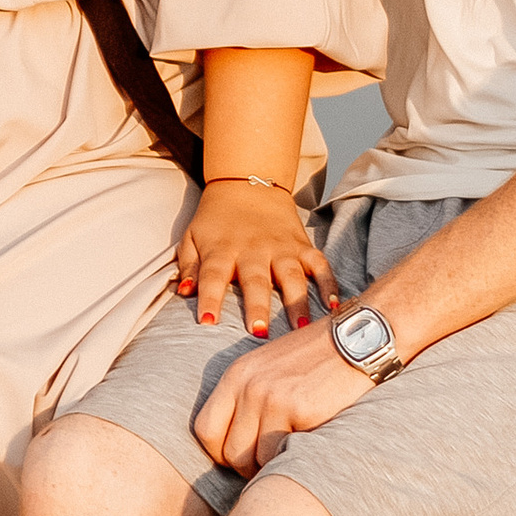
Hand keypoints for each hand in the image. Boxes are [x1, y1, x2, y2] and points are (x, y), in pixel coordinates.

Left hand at [177, 185, 335, 336]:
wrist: (247, 183)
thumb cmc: (216, 219)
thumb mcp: (192, 236)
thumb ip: (188, 266)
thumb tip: (183, 292)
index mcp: (222, 250)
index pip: (212, 276)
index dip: (209, 299)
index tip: (207, 322)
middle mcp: (253, 249)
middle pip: (255, 280)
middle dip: (258, 306)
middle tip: (259, 333)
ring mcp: (281, 247)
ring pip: (291, 275)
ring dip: (297, 302)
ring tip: (302, 328)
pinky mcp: (302, 244)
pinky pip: (319, 264)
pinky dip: (328, 283)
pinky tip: (332, 304)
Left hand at [191, 316, 372, 477]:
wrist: (360, 338)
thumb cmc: (317, 359)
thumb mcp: (270, 369)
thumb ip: (248, 398)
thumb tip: (234, 446)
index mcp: (237, 374)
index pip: (205, 429)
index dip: (220, 452)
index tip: (241, 457)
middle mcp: (248, 385)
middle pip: (228, 451)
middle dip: (246, 467)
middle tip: (269, 463)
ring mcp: (272, 397)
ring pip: (254, 460)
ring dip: (271, 465)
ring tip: (291, 452)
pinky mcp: (300, 409)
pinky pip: (283, 455)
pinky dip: (294, 458)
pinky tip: (309, 442)